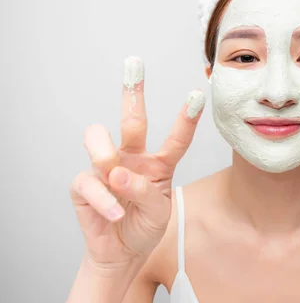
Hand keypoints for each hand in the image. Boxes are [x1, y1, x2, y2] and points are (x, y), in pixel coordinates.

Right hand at [70, 56, 204, 268]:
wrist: (120, 252)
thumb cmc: (144, 225)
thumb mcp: (159, 212)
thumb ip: (146, 192)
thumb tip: (117, 173)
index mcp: (159, 164)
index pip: (176, 139)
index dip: (187, 118)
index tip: (198, 94)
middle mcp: (132, 158)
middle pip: (133, 120)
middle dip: (133, 90)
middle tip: (134, 63)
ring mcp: (106, 168)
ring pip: (98, 138)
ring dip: (106, 155)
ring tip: (115, 176)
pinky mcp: (84, 184)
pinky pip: (89, 181)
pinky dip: (104, 200)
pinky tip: (115, 213)